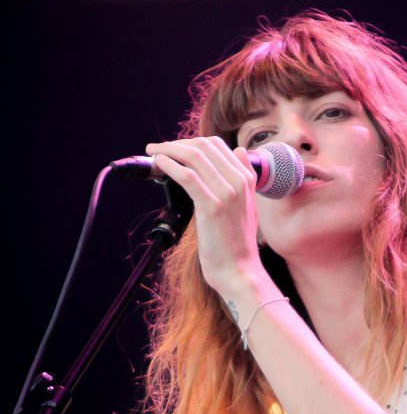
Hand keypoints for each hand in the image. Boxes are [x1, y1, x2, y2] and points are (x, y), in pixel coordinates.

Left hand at [146, 136, 263, 293]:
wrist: (240, 271)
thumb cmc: (237, 244)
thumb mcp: (247, 205)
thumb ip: (243, 178)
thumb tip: (239, 151)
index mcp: (247, 178)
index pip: (217, 145)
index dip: (191, 142)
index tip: (173, 149)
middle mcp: (239, 181)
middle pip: (204, 146)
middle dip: (176, 143)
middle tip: (158, 149)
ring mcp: (227, 192)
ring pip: (194, 156)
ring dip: (168, 150)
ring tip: (153, 153)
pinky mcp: (212, 206)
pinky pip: (187, 176)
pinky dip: (169, 165)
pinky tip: (159, 164)